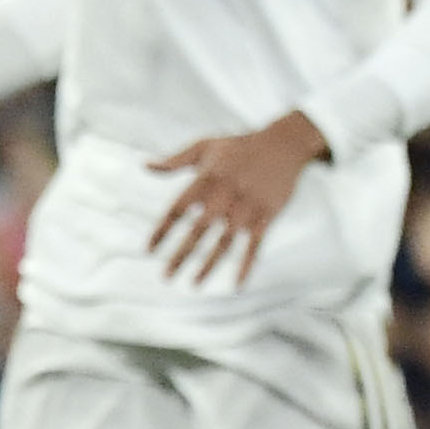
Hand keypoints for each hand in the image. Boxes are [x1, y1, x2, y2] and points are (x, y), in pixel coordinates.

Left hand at [146, 112, 329, 286]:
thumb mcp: (206, 146)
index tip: (148, 250)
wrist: (284, 144)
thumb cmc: (239, 146)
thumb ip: (175, 160)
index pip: (177, 209)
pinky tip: (236, 284)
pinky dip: (246, 265)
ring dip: (208, 265)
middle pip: (198, 231)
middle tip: (165, 277)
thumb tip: (145, 166)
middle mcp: (225, 194)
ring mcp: (247, 206)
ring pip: (224, 242)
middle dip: (181, 255)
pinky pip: (255, 245)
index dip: (162, 231)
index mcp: (206, 178)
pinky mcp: (267, 215)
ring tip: (194, 283)